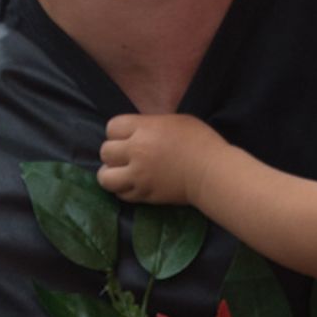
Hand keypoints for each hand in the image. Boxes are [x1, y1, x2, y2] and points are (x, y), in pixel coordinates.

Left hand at [97, 113, 226, 203]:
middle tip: (125, 155)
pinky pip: (121, 194)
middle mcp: (136, 152)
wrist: (212, 173)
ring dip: (110, 174)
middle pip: (105, 151)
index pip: (112, 127)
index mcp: (144, 129)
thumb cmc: (200, 141)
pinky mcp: (144, 195)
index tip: (128, 135)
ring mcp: (138, 176)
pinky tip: (132, 185)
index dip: (118, 131)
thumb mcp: (175, 121)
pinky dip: (123, 190)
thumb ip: (151, 125)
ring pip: (105, 177)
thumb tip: (139, 131)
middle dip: (113, 152)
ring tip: (120, 173)